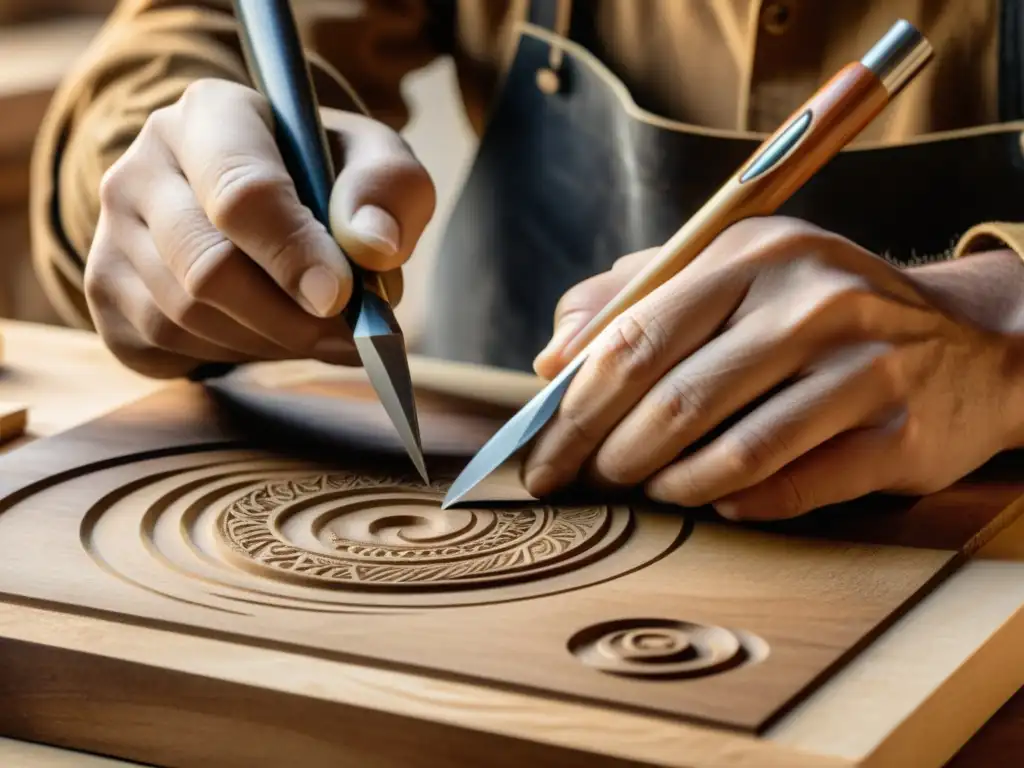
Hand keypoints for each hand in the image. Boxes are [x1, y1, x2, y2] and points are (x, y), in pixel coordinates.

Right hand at [85, 79, 434, 376]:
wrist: (258, 199)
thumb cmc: (323, 180)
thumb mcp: (376, 164)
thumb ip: (388, 191)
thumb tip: (373, 245)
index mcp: (210, 115)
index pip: (241, 191)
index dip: (293, 253)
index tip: (340, 297)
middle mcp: (141, 166)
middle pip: (207, 268)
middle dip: (289, 319)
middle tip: (349, 337)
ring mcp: (111, 231)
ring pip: (184, 317)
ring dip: (267, 343)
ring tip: (317, 333)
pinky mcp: (102, 289)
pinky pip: (164, 347)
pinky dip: (229, 356)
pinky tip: (266, 336)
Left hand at [524, 217, 1023, 519]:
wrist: (969, 341)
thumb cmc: (819, 309)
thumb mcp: (733, 270)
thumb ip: (632, 295)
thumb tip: (550, 357)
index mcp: (752, 252)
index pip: (633, 337)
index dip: (572, 407)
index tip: (539, 452)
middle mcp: (810, 300)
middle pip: (673, 399)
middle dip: (607, 456)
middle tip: (580, 484)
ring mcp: (862, 367)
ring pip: (730, 453)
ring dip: (668, 485)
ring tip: (647, 489)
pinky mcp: (899, 434)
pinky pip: (792, 487)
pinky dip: (736, 503)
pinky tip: (715, 500)